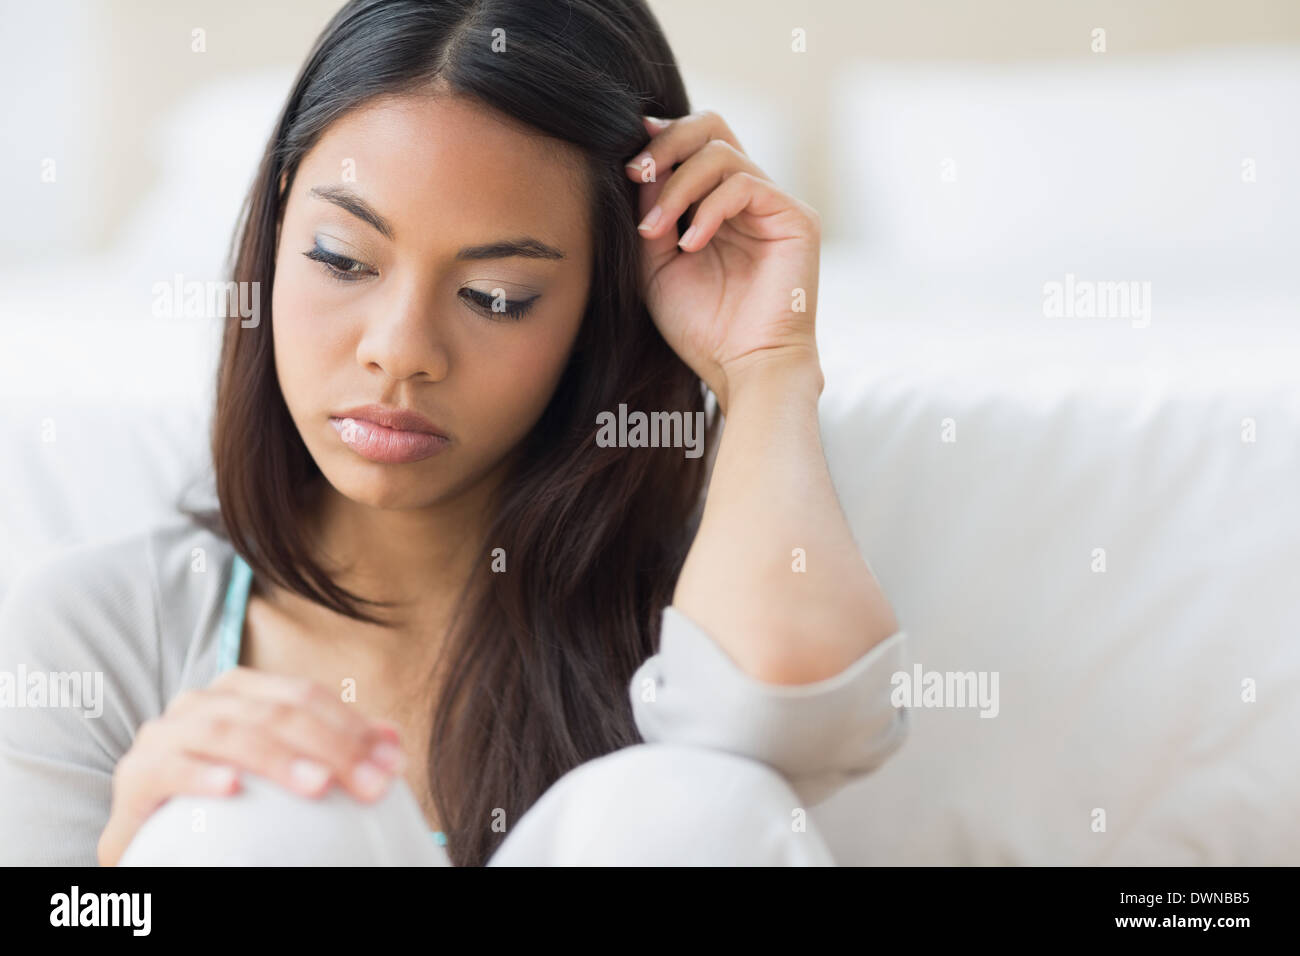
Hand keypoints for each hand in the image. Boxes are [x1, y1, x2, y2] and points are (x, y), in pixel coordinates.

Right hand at [97, 667, 404, 865]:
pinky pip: (169, 768)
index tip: (391, 764)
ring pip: (229, 732)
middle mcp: (202, 702)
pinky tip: (233, 788)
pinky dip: (202, 774)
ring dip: (278, 758)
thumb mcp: (283, 769)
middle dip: (332, 747)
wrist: (155, 834)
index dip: (352, 726)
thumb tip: (391, 741)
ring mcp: (165, 734)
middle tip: (371, 785)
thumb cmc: (227, 796)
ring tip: (318, 784)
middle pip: (276, 712)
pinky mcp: (136, 774)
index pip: (305, 695)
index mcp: (241, 690)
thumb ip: (332, 749)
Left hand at [625, 111, 823, 413]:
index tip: (625, 165)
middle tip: (635, 172)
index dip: (659, 141)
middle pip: (712, 126)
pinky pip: (746, 183)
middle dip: (668, 143)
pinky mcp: (795, 218)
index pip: (692, 144)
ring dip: (677, 187)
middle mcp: (747, 197)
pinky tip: (690, 245)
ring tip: (654, 231)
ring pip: (722, 152)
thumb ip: (650, 213)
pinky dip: (709, 209)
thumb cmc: (701, 327)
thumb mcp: (655, 265)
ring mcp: (773, 204)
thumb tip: (641, 164)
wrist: (743, 368)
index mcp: (716, 204)